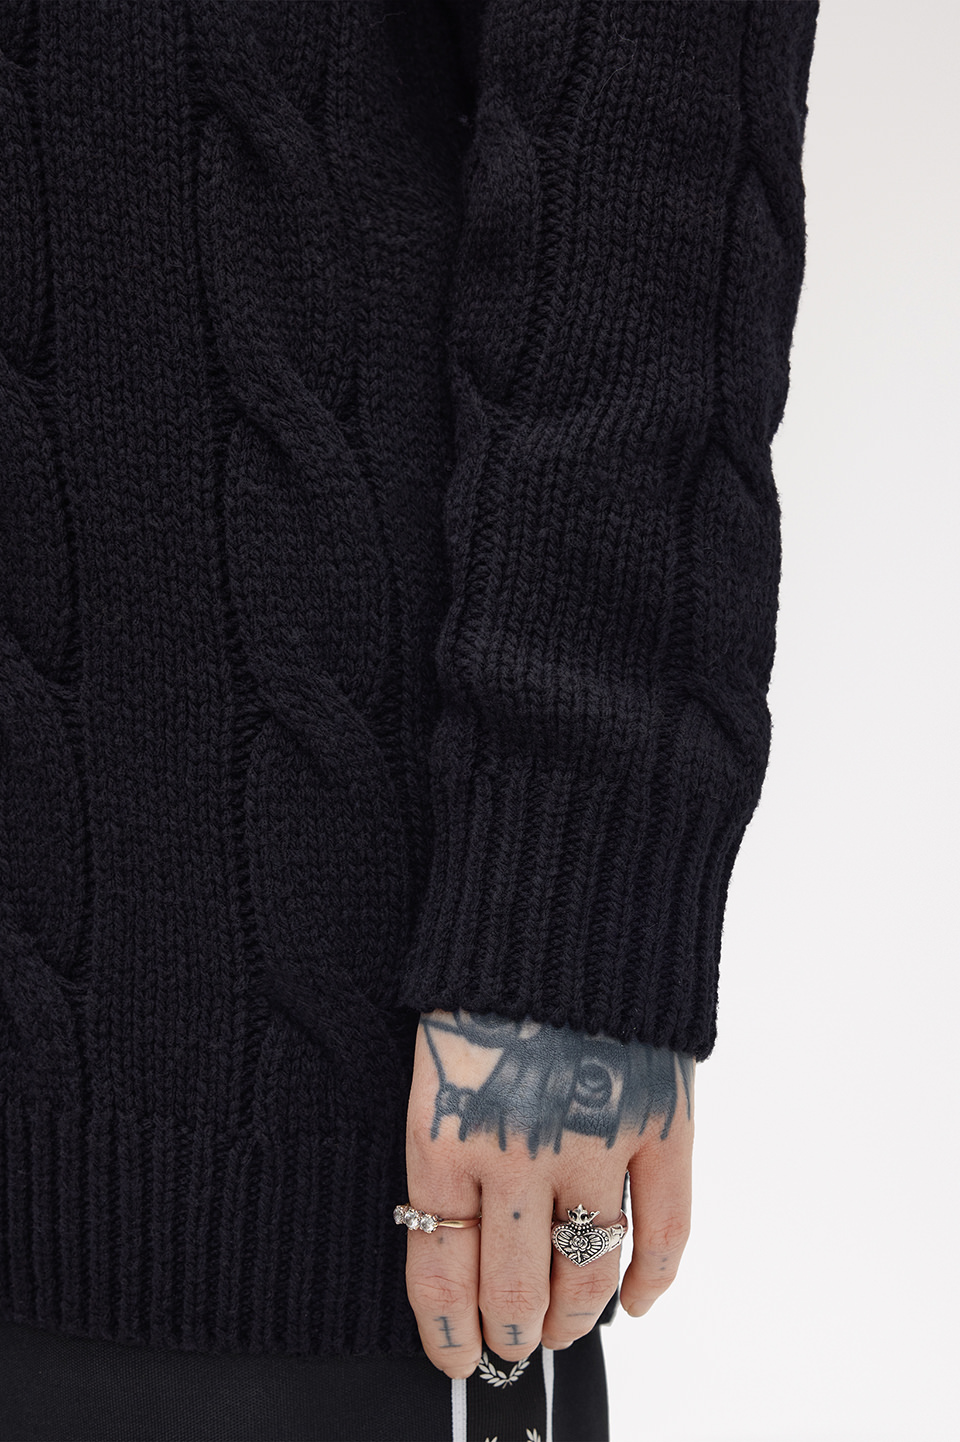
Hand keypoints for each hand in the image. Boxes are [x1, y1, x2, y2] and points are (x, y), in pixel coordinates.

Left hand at [403, 1008, 694, 1377]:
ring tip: (567, 1327)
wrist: (564, 901)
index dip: (448, 1329)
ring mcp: (597, 1142)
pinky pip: (665, 1231)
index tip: (457, 1354)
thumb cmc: (489, 978)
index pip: (440, 1269)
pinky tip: (637, 1303)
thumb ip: (450, 1146)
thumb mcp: (436, 1062)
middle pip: (516, 1288)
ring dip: (577, 1316)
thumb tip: (464, 1231)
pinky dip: (654, 1280)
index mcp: (445, 1134)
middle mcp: (517, 1152)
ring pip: (590, 1274)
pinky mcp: (662, 1124)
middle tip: (516, 1344)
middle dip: (513, 1331)